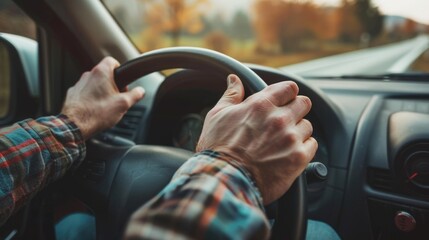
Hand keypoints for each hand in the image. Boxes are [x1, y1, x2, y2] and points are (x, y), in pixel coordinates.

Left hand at [61, 57, 144, 138]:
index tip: (123, 79)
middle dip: (112, 84)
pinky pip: (85, 93)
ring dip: (101, 92)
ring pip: (94, 84)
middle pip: (104, 74)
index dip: (120, 69)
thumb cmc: (97, 113)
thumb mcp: (123, 104)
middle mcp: (88, 76)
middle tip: (118, 97)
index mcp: (101, 73)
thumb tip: (140, 91)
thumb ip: (135, 95)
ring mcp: (79, 85)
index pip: (112, 61)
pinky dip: (91, 99)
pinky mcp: (72, 95)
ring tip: (106, 106)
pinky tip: (95, 110)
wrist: (75, 125)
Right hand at [196, 74, 316, 203]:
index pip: (289, 88)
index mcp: (261, 105)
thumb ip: (231, 95)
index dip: (287, 93)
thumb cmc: (217, 149)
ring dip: (298, 131)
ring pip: (307, 126)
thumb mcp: (218, 116)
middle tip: (284, 121)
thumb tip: (234, 79)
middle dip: (296, 109)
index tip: (284, 100)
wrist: (225, 179)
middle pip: (304, 103)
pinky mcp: (298, 158)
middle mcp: (279, 118)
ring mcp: (290, 138)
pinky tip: (288, 153)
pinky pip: (312, 145)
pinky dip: (303, 148)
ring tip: (282, 141)